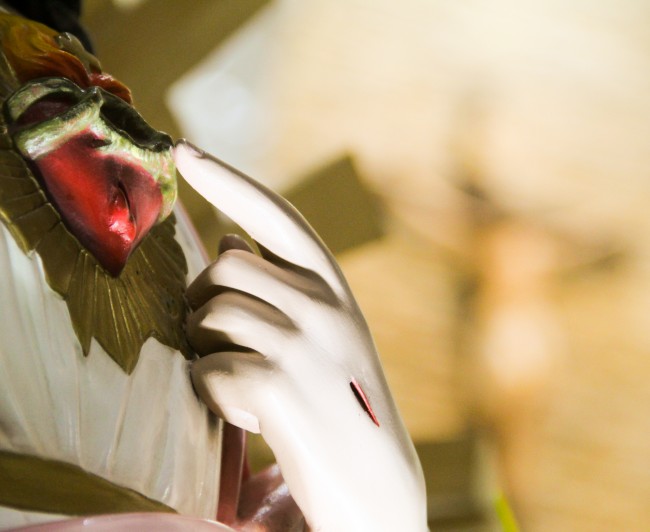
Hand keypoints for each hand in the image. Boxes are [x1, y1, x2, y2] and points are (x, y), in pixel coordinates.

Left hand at [174, 140, 426, 531]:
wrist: (377, 489)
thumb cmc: (340, 406)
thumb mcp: (323, 336)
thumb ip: (281, 286)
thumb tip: (229, 239)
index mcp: (336, 289)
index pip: (278, 216)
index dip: (228, 179)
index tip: (182, 149)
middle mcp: (324, 306)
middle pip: (224, 267)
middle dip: (206, 302)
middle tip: (225, 343)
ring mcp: (302, 344)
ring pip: (209, 315)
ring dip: (209, 351)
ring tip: (245, 384)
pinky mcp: (275, 386)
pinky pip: (205, 369)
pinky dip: (213, 394)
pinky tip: (250, 415)